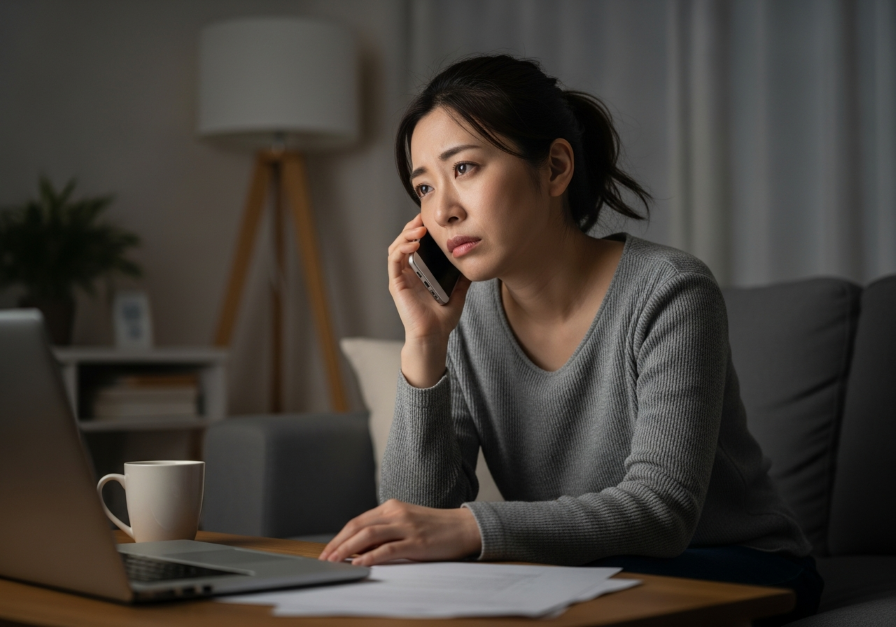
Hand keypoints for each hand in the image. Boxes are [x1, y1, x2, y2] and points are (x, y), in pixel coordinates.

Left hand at [318, 499, 481, 565]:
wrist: (464, 527)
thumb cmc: (435, 528)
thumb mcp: (407, 523)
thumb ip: (386, 530)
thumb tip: (360, 548)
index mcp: (392, 507)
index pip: (357, 521)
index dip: (339, 537)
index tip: (328, 550)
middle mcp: (396, 513)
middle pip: (358, 527)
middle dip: (338, 544)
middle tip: (325, 559)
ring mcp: (406, 527)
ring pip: (368, 536)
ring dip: (347, 550)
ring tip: (335, 562)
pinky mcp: (417, 542)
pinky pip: (387, 549)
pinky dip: (370, 556)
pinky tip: (359, 563)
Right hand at [388, 214, 470, 386]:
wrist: (433, 336)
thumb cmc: (442, 320)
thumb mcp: (458, 293)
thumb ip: (462, 278)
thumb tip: (472, 264)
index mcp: (419, 273)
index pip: (415, 245)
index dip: (420, 230)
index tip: (432, 221)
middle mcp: (407, 273)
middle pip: (404, 242)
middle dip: (412, 227)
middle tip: (424, 218)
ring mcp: (400, 278)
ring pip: (396, 247)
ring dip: (406, 235)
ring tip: (420, 228)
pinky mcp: (396, 284)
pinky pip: (394, 260)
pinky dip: (402, 249)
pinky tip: (414, 244)